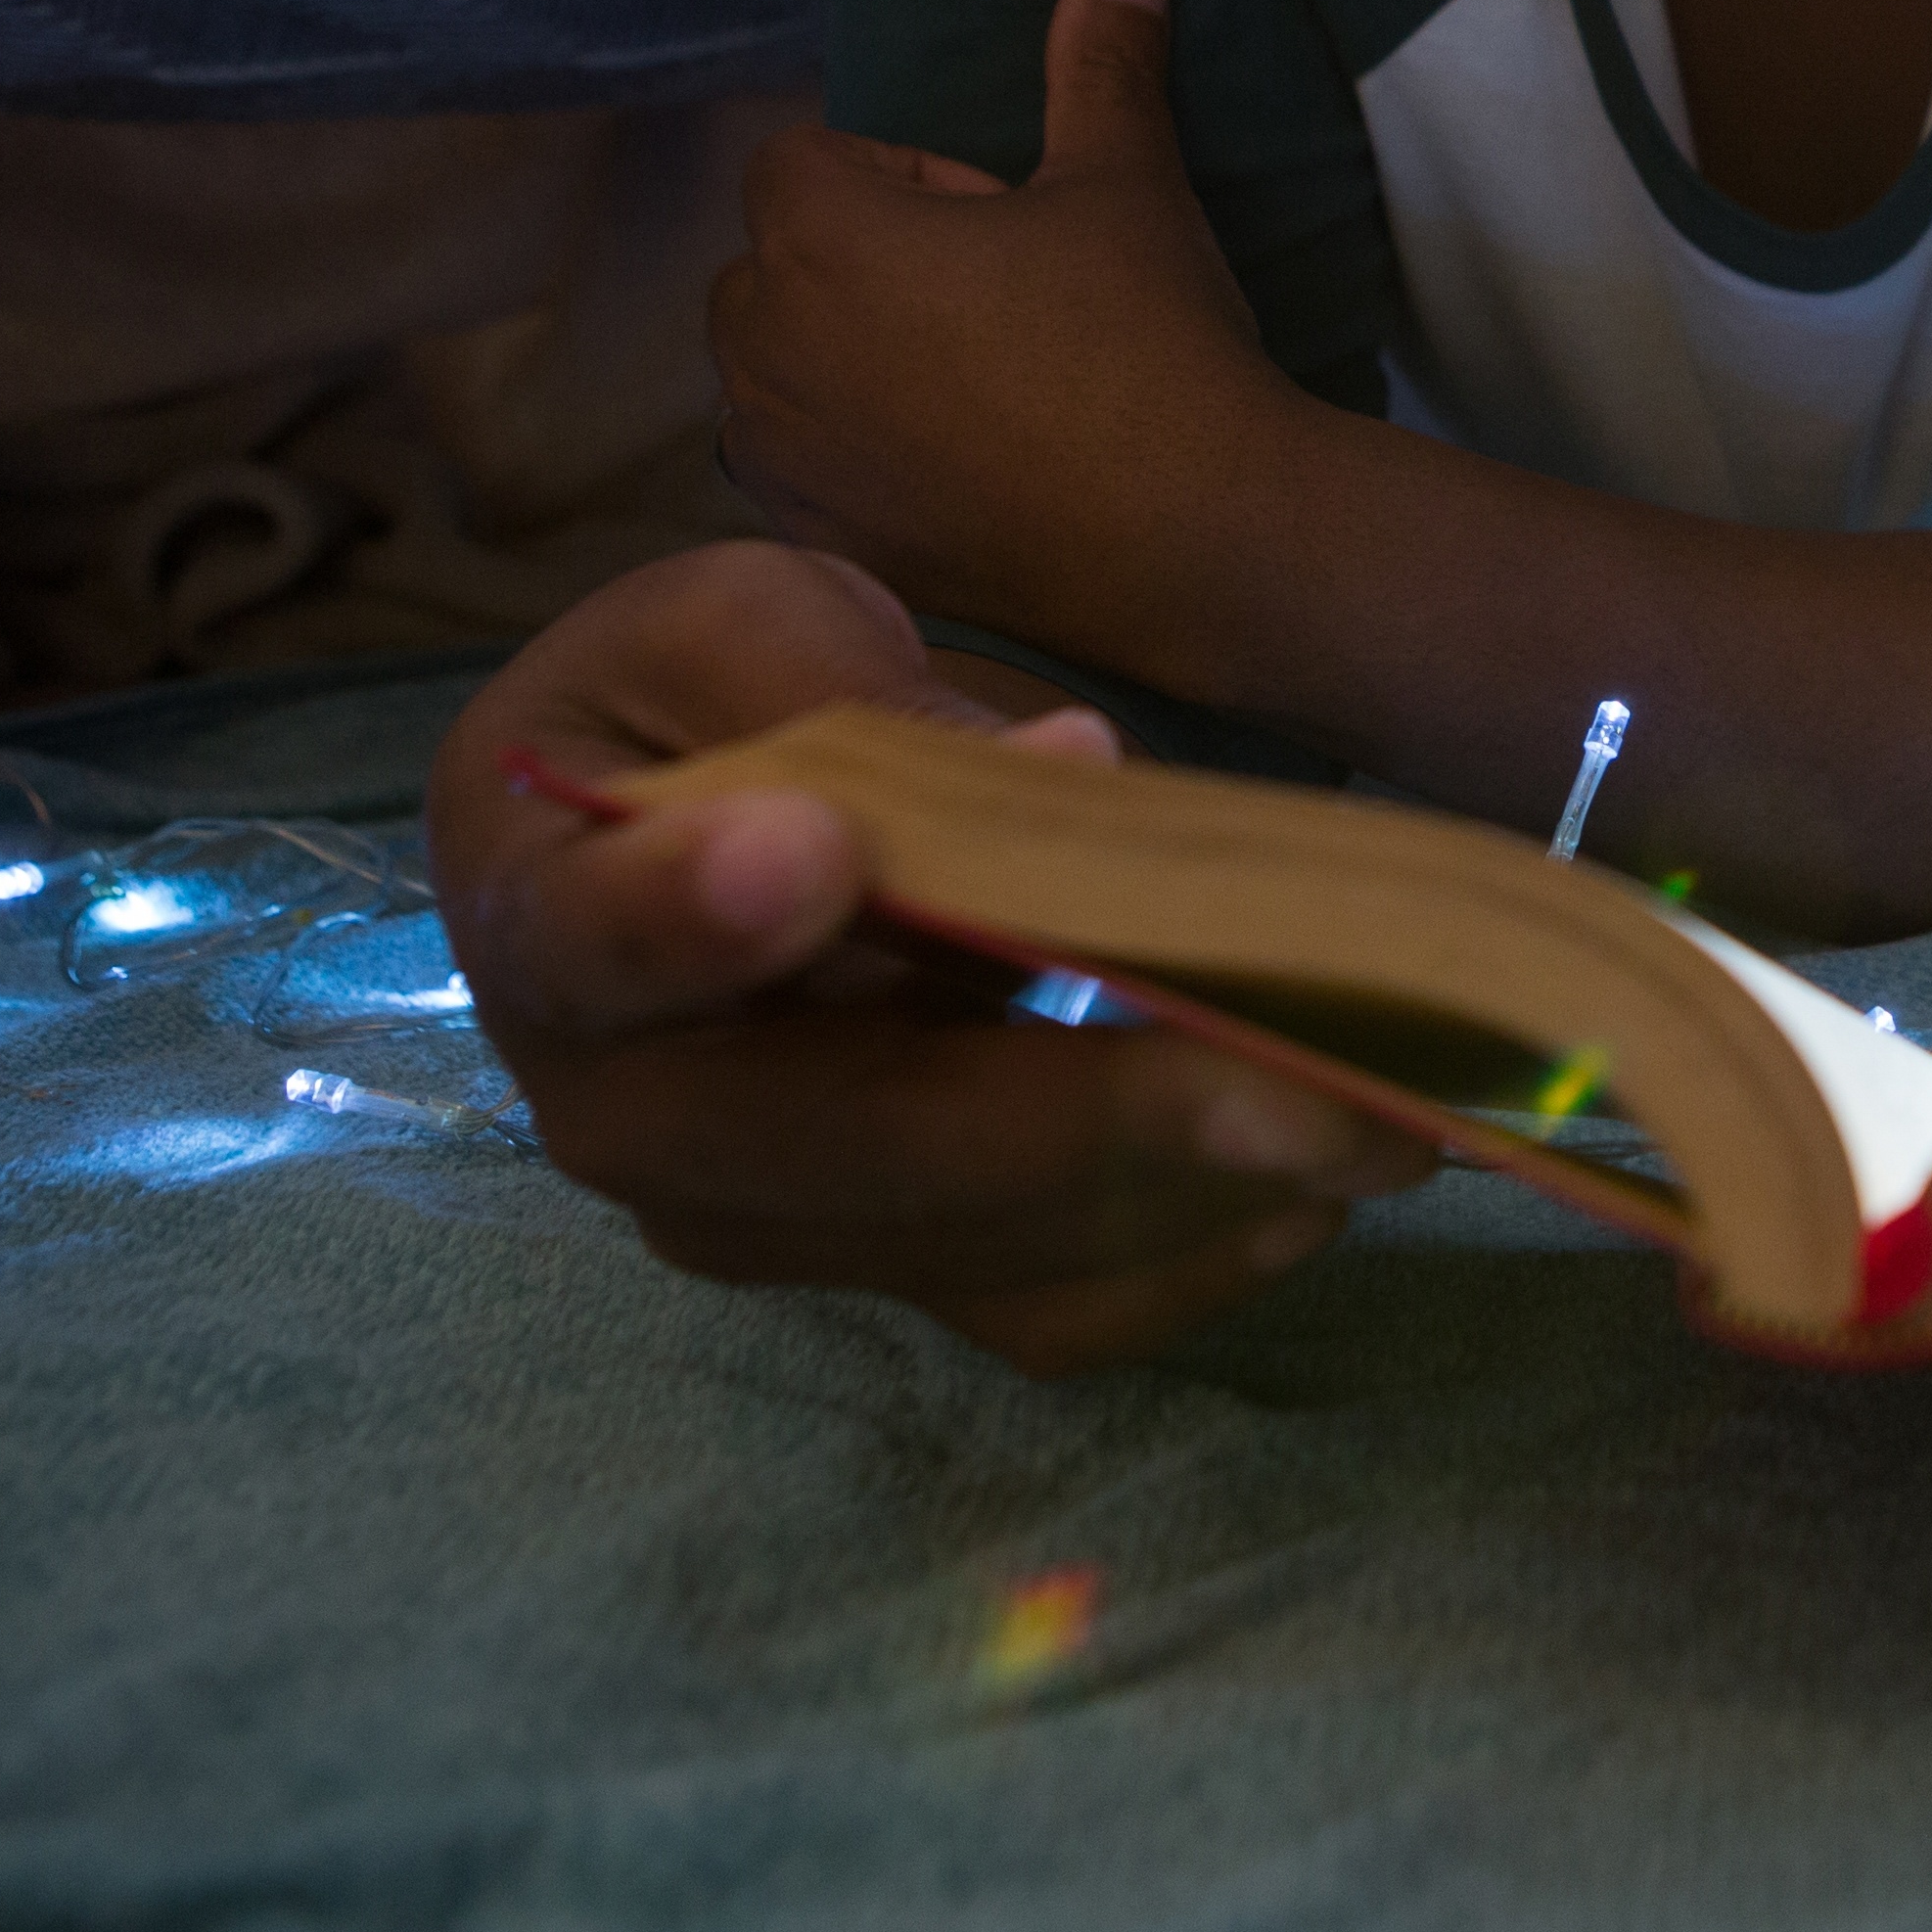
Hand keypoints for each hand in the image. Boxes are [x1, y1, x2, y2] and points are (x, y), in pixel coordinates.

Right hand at [427, 540, 1432, 1374]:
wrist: (689, 813)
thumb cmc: (704, 697)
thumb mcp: (749, 622)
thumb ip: (849, 692)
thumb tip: (1061, 769)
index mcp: (546, 916)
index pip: (600, 939)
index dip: (697, 910)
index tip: (818, 853)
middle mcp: (627, 1115)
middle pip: (853, 1141)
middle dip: (1097, 1116)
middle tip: (1306, 1084)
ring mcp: (758, 1220)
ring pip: (977, 1245)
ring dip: (1193, 1195)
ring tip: (1385, 1121)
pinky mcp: (881, 1265)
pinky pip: (1040, 1309)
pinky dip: (1189, 1258)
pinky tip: (1322, 1183)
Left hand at [712, 0, 1292, 665]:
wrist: (1195, 539)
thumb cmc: (1149, 344)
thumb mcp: (1126, 184)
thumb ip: (1100, 62)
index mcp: (818, 235)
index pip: (799, 158)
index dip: (902, 177)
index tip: (999, 222)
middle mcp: (764, 345)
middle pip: (774, 262)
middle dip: (858, 267)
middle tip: (999, 305)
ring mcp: (781, 457)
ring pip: (775, 371)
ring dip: (844, 362)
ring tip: (979, 390)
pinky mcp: (816, 540)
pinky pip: (799, 469)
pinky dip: (853, 457)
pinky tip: (964, 471)